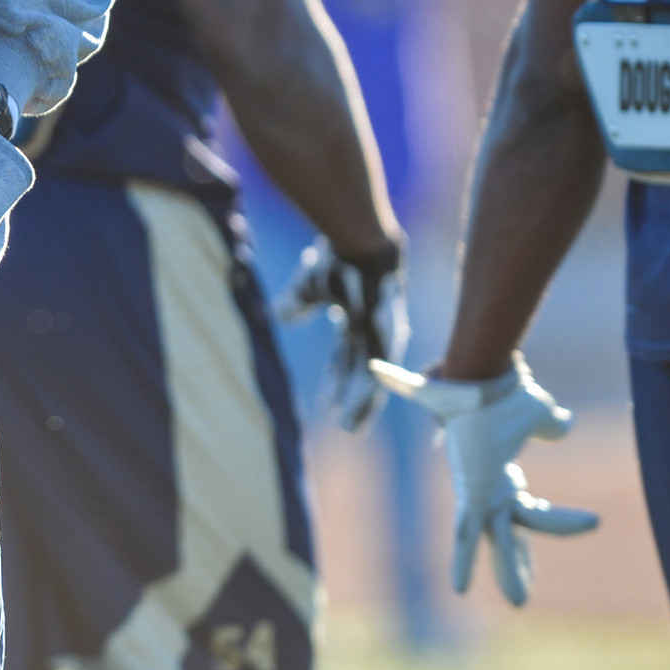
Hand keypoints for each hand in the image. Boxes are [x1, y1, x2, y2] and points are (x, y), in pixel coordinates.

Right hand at [275, 235, 406, 431]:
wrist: (357, 241)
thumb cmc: (336, 258)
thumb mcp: (309, 287)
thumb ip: (297, 303)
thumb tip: (279, 315)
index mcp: (355, 321)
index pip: (344, 359)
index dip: (335, 381)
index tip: (326, 404)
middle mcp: (372, 332)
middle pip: (360, 374)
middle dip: (351, 400)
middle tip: (345, 427)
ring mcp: (384, 335)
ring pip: (372, 377)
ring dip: (362, 404)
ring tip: (351, 428)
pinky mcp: (390, 335)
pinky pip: (381, 372)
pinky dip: (371, 392)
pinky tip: (362, 410)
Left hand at [370, 354, 599, 605]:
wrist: (481, 380)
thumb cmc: (503, 395)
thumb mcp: (539, 414)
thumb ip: (553, 424)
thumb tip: (564, 424)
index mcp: (503, 478)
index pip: (532, 512)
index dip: (561, 523)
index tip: (593, 523)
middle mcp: (489, 490)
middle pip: (511, 534)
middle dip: (517, 564)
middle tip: (520, 599)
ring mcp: (478, 495)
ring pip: (495, 541)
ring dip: (508, 570)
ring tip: (518, 602)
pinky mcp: (470, 496)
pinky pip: (466, 534)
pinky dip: (463, 560)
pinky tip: (458, 588)